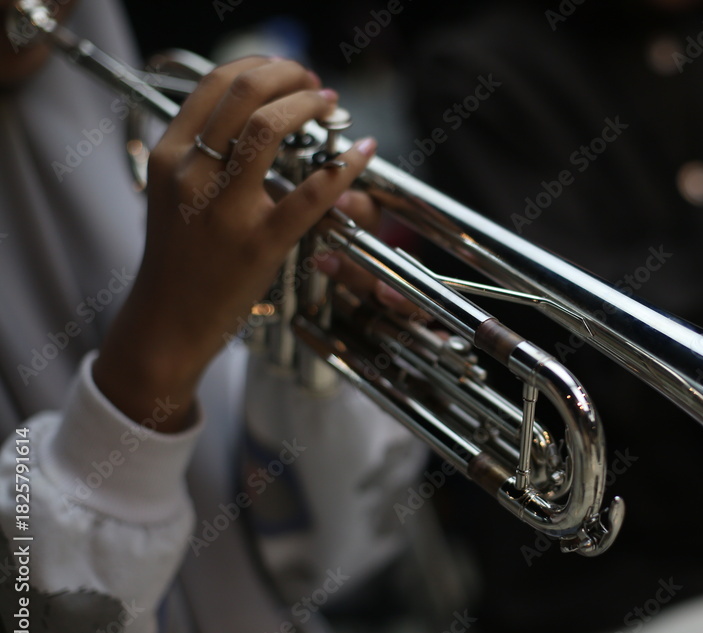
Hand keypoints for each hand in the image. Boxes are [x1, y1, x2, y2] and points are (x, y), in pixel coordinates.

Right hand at [93, 57, 377, 431]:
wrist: (167, 322)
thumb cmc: (177, 259)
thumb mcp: (173, 194)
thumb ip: (201, 155)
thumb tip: (252, 118)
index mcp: (169, 156)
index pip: (214, 84)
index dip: (260, 66)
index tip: (286, 72)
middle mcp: (191, 174)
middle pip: (243, 94)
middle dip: (288, 76)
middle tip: (314, 84)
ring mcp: (225, 209)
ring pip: (267, 128)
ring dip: (308, 106)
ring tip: (329, 106)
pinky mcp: (259, 243)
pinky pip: (310, 195)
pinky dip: (343, 167)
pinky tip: (362, 152)